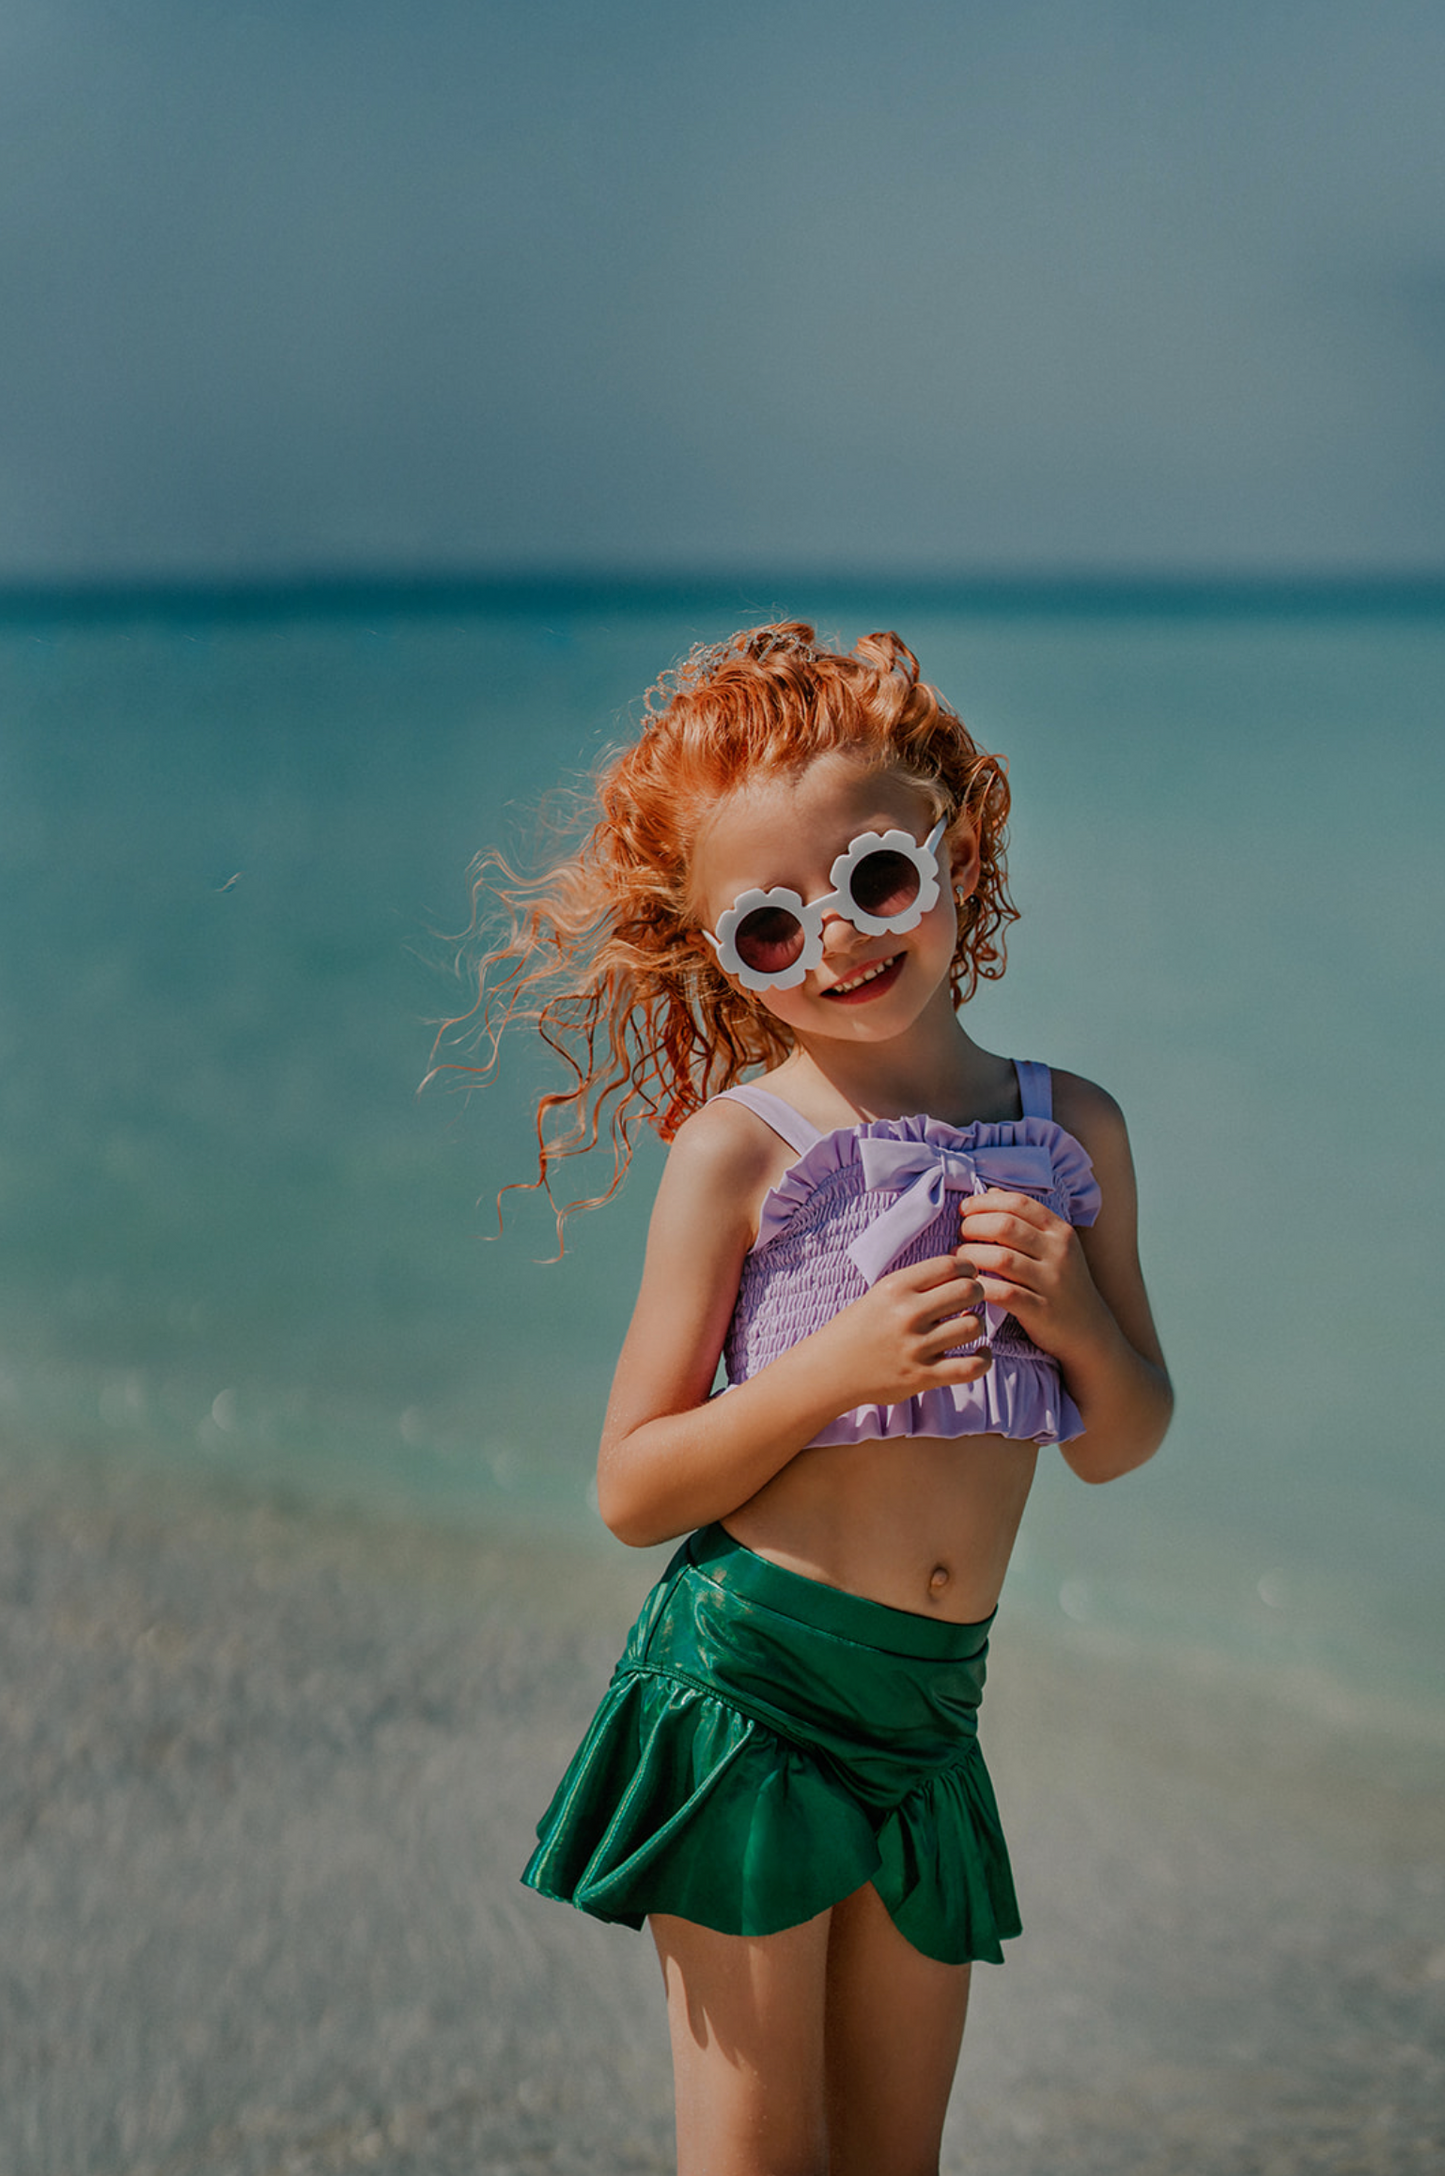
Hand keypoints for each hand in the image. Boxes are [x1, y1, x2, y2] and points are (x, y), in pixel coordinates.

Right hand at [821, 1252, 991, 1408]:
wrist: (829, 1370)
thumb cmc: (857, 1328)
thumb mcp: (880, 1294)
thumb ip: (916, 1284)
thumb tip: (961, 1273)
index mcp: (896, 1287)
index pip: (950, 1265)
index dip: (968, 1267)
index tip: (969, 1274)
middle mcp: (908, 1314)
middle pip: (969, 1291)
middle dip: (977, 1292)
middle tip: (972, 1298)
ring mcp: (916, 1347)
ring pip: (973, 1326)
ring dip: (978, 1324)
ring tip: (968, 1324)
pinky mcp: (922, 1376)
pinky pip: (971, 1367)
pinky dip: (984, 1359)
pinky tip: (981, 1352)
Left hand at [957, 1189, 1108, 1364]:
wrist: (1089, 1330)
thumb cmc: (1061, 1283)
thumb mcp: (1053, 1246)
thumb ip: (1024, 1219)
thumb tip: (990, 1192)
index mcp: (1060, 1231)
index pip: (1017, 1203)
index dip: (984, 1203)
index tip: (965, 1210)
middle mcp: (1059, 1253)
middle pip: (1005, 1226)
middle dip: (973, 1226)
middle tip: (959, 1235)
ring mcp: (1052, 1282)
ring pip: (1001, 1258)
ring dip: (970, 1255)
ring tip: (959, 1259)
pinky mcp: (1041, 1311)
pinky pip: (1003, 1293)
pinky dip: (981, 1286)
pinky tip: (970, 1284)